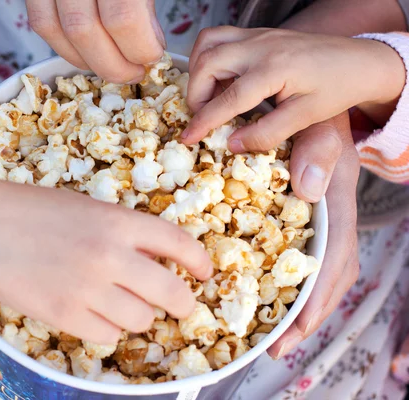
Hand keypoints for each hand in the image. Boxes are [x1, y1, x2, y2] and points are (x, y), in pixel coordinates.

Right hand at [0, 166, 212, 343]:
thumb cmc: (30, 208)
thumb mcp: (86, 207)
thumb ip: (122, 232)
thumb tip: (155, 262)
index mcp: (118, 220)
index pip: (179, 244)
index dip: (199, 262)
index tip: (203, 273)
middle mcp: (110, 255)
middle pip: (173, 294)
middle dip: (183, 303)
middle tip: (179, 305)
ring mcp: (87, 289)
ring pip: (143, 320)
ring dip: (139, 314)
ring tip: (120, 302)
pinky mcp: (63, 316)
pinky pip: (108, 336)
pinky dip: (108, 328)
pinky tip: (93, 313)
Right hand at [26, 0, 165, 82]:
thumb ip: (145, 7)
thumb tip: (149, 46)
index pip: (123, 20)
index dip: (140, 49)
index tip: (153, 56)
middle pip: (85, 32)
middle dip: (115, 64)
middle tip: (135, 70)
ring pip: (60, 32)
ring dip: (89, 61)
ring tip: (113, 62)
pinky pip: (41, 23)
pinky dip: (65, 45)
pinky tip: (87, 49)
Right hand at [181, 26, 403, 148]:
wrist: (359, 60)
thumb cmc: (336, 89)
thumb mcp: (306, 118)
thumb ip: (268, 133)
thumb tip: (232, 145)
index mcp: (274, 69)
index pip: (227, 98)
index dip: (204, 121)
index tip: (187, 138)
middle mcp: (260, 46)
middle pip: (207, 63)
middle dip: (195, 93)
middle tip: (202, 116)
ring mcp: (258, 35)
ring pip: (207, 42)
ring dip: (198, 70)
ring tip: (208, 96)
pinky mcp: (257, 33)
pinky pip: (219, 38)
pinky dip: (209, 58)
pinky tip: (221, 80)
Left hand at [268, 113, 359, 358]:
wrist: (309, 105)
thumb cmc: (313, 117)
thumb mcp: (318, 128)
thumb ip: (316, 153)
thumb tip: (308, 191)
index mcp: (336, 202)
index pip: (336, 256)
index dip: (320, 293)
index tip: (301, 324)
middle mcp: (331, 218)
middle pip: (330, 277)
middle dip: (307, 314)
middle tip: (278, 348)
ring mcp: (318, 220)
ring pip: (318, 273)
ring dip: (298, 307)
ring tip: (273, 338)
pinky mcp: (301, 218)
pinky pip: (300, 256)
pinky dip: (288, 282)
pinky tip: (267, 297)